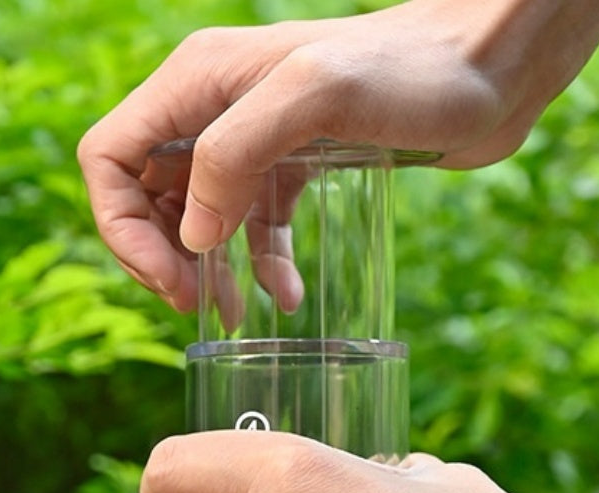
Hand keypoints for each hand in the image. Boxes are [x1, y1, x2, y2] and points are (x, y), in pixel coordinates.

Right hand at [78, 0, 598, 307]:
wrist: (488, 71)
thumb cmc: (410, 72)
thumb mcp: (316, 97)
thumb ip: (237, 152)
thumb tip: (193, 233)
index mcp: (199, 81)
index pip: (111, 156)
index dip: (123, 227)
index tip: (171, 279)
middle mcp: (217, 108)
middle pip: (147, 192)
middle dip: (161, 256)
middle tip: (197, 306)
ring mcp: (257, 139)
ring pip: (200, 215)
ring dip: (208, 270)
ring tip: (235, 316)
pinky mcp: (298, 166)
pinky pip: (257, 224)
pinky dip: (262, 263)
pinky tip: (285, 295)